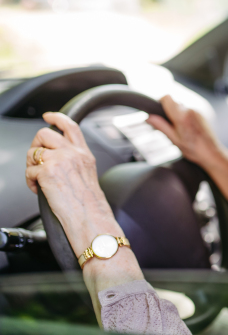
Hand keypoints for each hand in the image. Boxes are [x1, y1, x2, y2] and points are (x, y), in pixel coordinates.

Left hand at [25, 112, 121, 255]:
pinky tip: (40, 190)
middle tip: (36, 159)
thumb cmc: (90, 205)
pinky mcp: (48, 171)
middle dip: (35, 145)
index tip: (48, 116)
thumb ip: (74, 162)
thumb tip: (54, 159)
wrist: (91, 218)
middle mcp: (73, 154)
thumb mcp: (88, 176)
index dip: (57, 118)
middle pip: (45, 133)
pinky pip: (29, 171)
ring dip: (31, 165)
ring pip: (33, 151)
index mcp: (84, 155)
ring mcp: (60, 160)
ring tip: (38, 179)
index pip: (70, 126)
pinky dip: (30, 182)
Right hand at [147, 95, 222, 168]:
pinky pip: (189, 111)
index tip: (158, 112)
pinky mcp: (201, 114)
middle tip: (169, 125)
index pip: (167, 98)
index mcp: (181, 116)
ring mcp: (197, 111)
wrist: (212, 153)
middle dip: (169, 111)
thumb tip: (149, 117)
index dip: (160, 102)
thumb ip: (161, 126)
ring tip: (180, 130)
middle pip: (174, 102)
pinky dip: (185, 117)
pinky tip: (188, 129)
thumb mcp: (174, 139)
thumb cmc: (194, 149)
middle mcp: (190, 110)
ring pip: (181, 107)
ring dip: (177, 114)